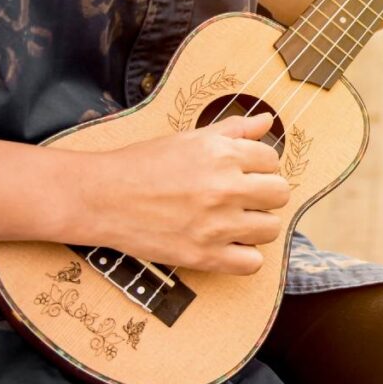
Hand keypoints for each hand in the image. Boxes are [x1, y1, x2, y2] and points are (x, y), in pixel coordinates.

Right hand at [77, 113, 289, 274]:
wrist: (102, 197)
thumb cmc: (143, 164)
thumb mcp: (189, 138)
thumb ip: (234, 129)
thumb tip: (267, 120)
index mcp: (222, 154)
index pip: (272, 160)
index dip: (258, 166)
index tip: (242, 172)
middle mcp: (224, 188)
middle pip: (280, 193)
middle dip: (264, 194)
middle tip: (242, 197)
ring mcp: (216, 224)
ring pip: (271, 228)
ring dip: (257, 225)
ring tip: (235, 220)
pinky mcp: (204, 256)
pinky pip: (252, 263)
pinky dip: (244, 257)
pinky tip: (228, 244)